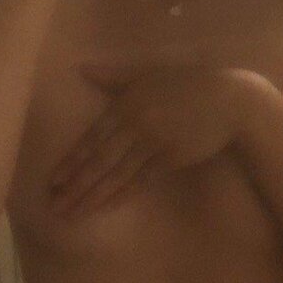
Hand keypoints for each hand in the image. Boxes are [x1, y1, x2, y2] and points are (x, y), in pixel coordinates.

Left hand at [48, 63, 259, 217]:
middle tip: (55, 207)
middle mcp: (136, 125)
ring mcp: (154, 145)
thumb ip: (115, 74)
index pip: (91, 138)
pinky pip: (140, 181)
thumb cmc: (186, 82)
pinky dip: (121, 196)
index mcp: (126, 103)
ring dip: (93, 197)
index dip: (71, 162)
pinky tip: (104, 208)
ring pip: (117, 175)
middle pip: (99, 161)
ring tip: (72, 214)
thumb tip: (82, 68)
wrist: (229, 99)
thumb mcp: (149, 71)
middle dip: (76, 187)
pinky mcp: (171, 160)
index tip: (53, 181)